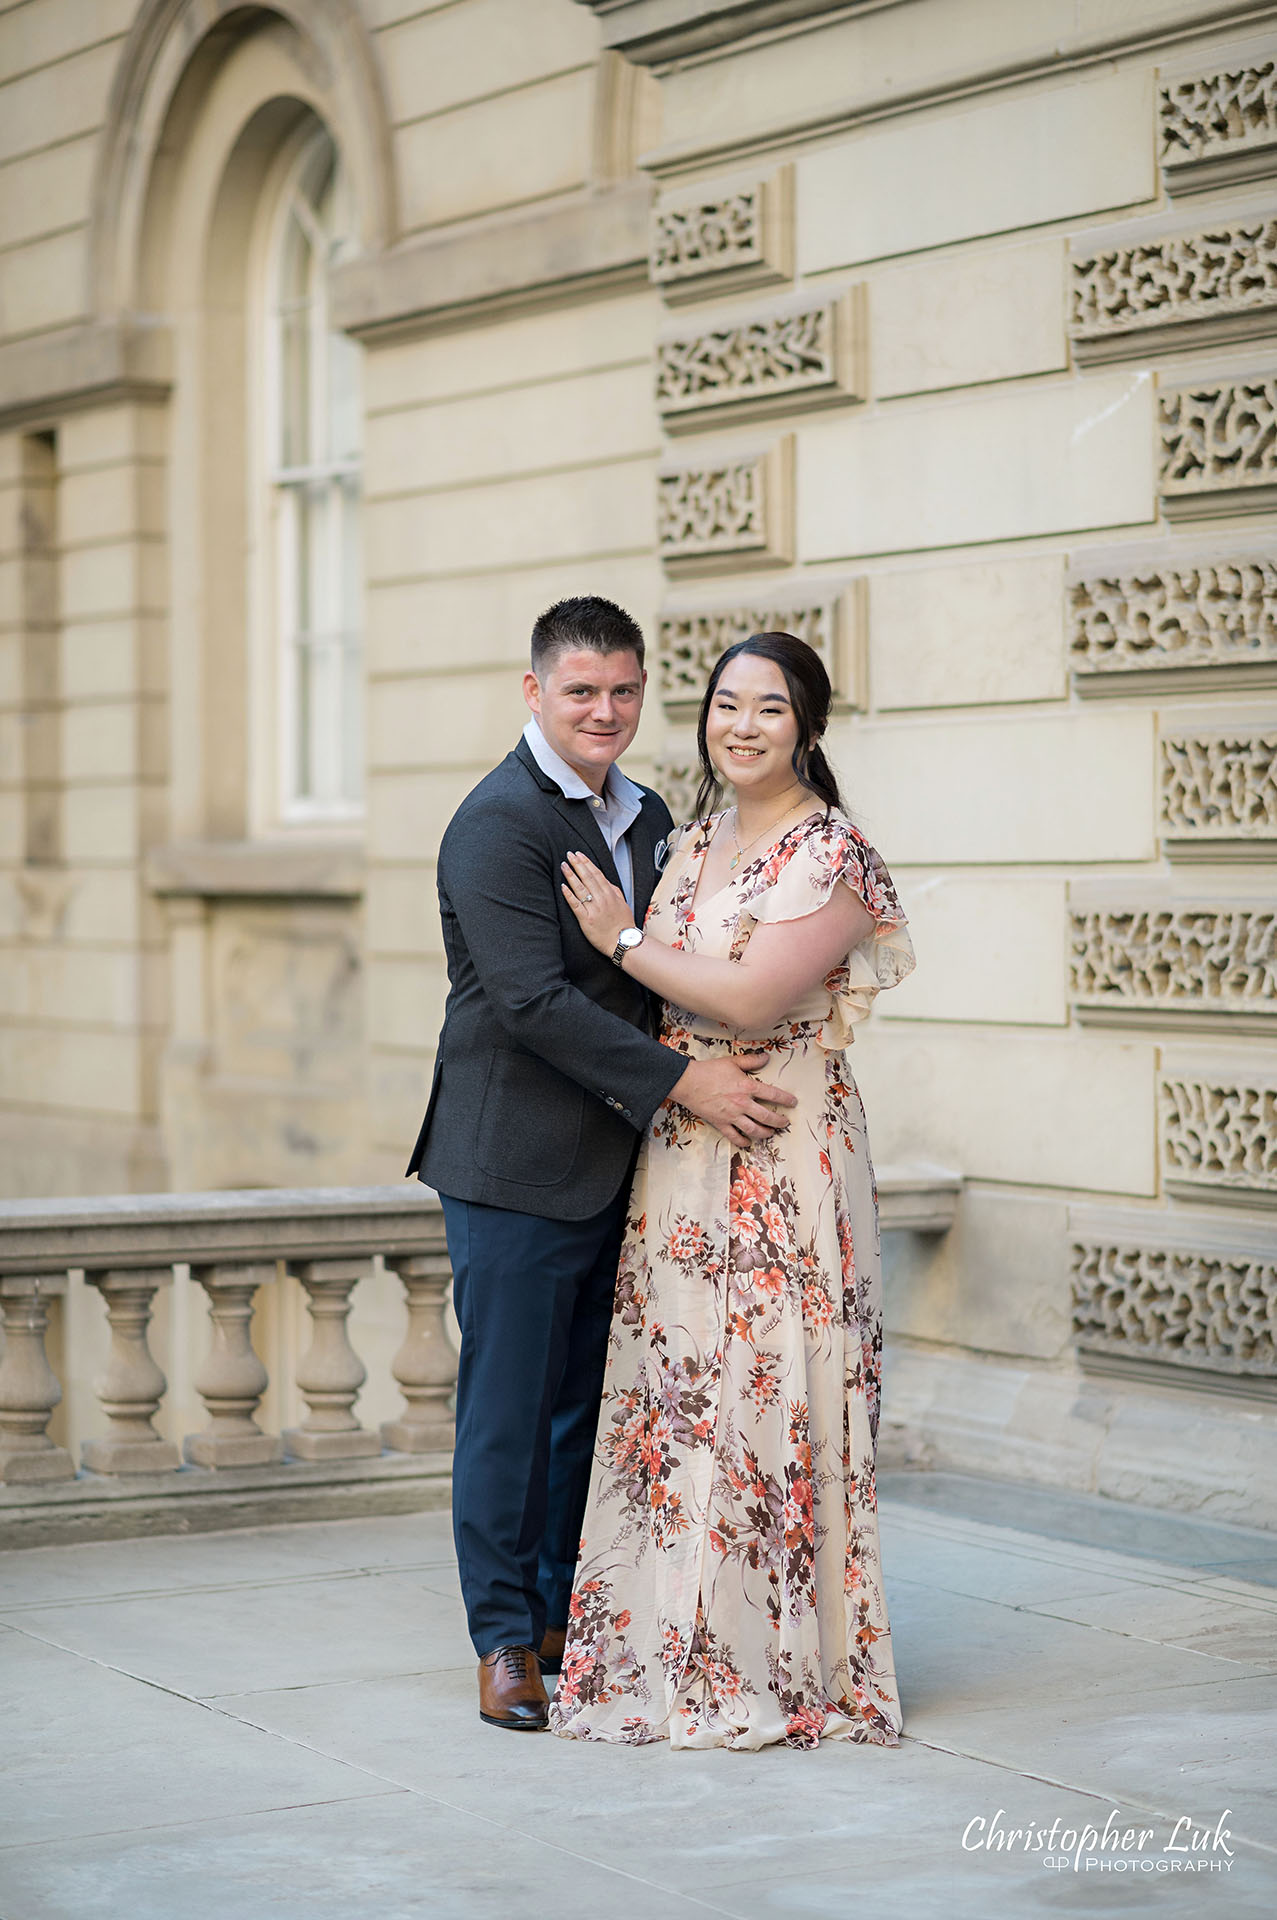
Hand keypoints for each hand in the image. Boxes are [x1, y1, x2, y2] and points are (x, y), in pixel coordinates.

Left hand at [561, 851, 634, 957]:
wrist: (623, 942)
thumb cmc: (622, 924)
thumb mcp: (622, 903)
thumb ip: (613, 890)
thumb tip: (604, 880)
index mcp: (610, 894)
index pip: (597, 874)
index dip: (587, 863)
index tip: (579, 854)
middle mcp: (602, 899)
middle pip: (587, 878)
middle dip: (577, 864)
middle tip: (569, 854)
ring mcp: (594, 909)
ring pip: (581, 888)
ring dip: (571, 875)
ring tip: (564, 866)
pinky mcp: (586, 919)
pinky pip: (576, 905)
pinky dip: (569, 895)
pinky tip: (563, 886)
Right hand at [673, 1054, 796, 1150]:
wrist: (688, 1082)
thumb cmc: (709, 1070)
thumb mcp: (732, 1062)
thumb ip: (751, 1060)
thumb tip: (766, 1057)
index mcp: (747, 1087)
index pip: (773, 1095)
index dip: (786, 1099)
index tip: (793, 1102)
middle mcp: (742, 1104)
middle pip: (767, 1117)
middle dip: (779, 1121)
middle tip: (785, 1123)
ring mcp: (732, 1116)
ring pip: (754, 1130)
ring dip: (765, 1133)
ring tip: (771, 1133)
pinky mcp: (721, 1123)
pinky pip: (735, 1137)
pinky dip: (743, 1141)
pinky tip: (749, 1142)